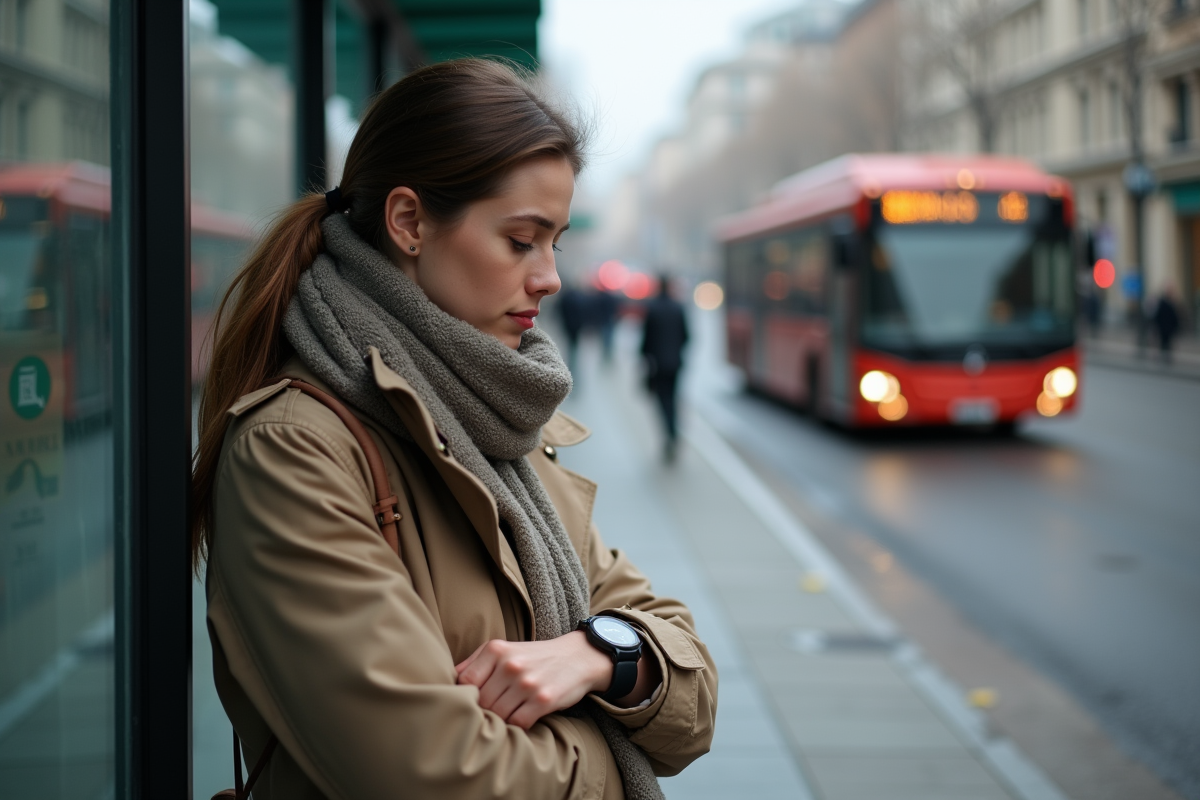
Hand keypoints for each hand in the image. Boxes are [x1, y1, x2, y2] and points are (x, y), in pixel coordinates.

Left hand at [455, 632, 611, 728]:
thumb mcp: (504, 649)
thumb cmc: (533, 657)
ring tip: (505, 716)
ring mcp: (527, 683)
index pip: (465, 682)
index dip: (465, 696)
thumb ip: (475, 663)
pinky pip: (518, 723)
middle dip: (484, 711)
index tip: (473, 701)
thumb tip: (448, 681)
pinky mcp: (543, 700)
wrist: (577, 657)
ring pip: (497, 715)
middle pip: (480, 702)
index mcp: (496, 650)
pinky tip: (520, 719)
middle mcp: (510, 665)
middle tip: (490, 713)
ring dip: (500, 720)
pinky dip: (516, 727)